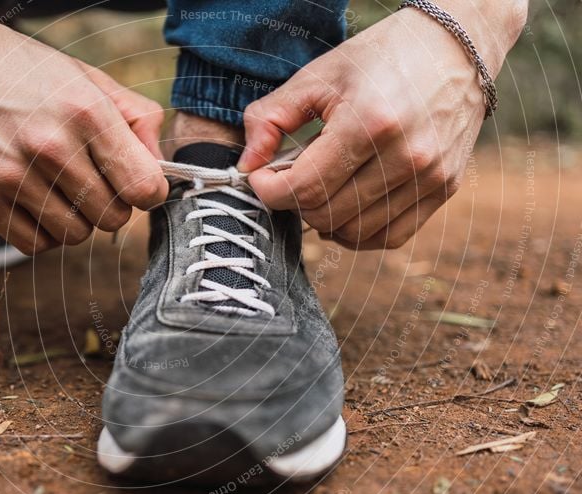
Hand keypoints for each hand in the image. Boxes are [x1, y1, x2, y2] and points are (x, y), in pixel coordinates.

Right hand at [0, 1, 167, 252]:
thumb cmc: (23, 70)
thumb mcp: (88, 77)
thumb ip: (137, 119)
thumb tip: (161, 169)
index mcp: (85, 112)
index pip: (144, 187)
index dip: (148, 191)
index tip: (138, 184)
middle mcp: (50, 146)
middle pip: (112, 218)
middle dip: (112, 204)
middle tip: (93, 181)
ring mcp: (11, 175)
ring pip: (76, 236)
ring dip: (77, 220)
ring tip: (61, 189)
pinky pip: (35, 245)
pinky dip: (43, 232)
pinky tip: (36, 202)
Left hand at [239, 1, 525, 249]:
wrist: (455, 47)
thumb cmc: (381, 56)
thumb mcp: (318, 76)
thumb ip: (271, 118)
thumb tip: (247, 165)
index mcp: (370, 123)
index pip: (304, 187)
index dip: (269, 190)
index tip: (261, 177)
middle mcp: (406, 156)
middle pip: (326, 214)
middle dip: (295, 203)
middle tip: (290, 178)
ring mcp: (430, 177)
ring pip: (355, 233)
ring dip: (324, 220)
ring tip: (319, 188)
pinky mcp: (444, 189)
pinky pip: (390, 236)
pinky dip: (359, 231)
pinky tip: (346, 206)